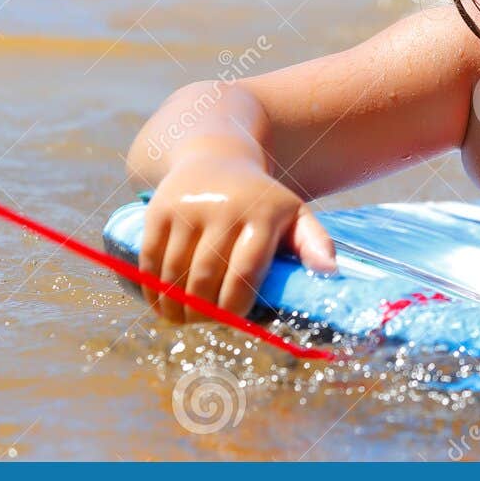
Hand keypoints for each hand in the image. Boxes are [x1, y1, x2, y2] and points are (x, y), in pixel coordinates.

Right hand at [137, 146, 336, 324]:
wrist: (216, 156)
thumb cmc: (261, 200)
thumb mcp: (294, 214)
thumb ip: (314, 242)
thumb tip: (330, 271)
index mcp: (262, 213)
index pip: (245, 272)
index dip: (235, 305)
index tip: (233, 322)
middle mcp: (224, 208)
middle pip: (205, 276)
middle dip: (203, 310)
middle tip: (205, 324)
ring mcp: (188, 208)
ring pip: (174, 271)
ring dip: (175, 305)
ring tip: (182, 319)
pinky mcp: (159, 210)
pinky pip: (150, 258)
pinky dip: (152, 288)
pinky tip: (160, 304)